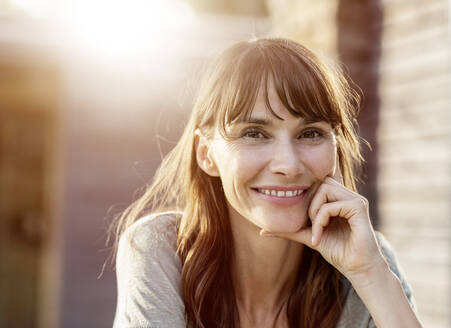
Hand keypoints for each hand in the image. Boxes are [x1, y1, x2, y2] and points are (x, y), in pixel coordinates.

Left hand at [260, 168, 386, 280]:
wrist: (358, 269)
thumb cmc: (337, 251)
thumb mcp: (307, 236)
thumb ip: (289, 230)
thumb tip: (262, 230)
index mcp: (339, 198)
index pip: (317, 183)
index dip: (306, 196)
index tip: (304, 220)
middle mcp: (348, 195)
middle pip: (320, 181)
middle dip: (309, 201)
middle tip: (308, 223)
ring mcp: (355, 200)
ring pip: (324, 189)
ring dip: (314, 211)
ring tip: (314, 230)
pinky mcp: (359, 207)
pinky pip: (331, 205)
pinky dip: (320, 220)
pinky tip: (319, 236)